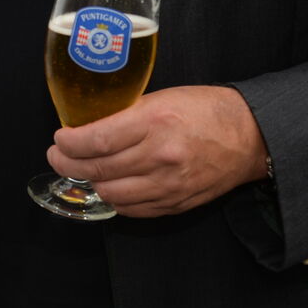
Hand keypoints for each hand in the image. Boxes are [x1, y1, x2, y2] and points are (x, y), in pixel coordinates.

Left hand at [46, 85, 268, 217]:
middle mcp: (160, 156)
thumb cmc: (206, 110)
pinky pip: (133, 210)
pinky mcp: (176, 203)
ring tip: (82, 169)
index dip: (68, 143)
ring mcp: (169, 184)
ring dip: (90, 182)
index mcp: (155, 122)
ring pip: (111, 194)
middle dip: (68, 163)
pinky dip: (115, 199)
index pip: (97, 140)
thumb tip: (89, 124)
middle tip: (58, 155)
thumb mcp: (162, 97)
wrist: (250, 137)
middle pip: (98, 169)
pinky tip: (109, 185)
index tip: (59, 138)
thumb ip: (127, 113)